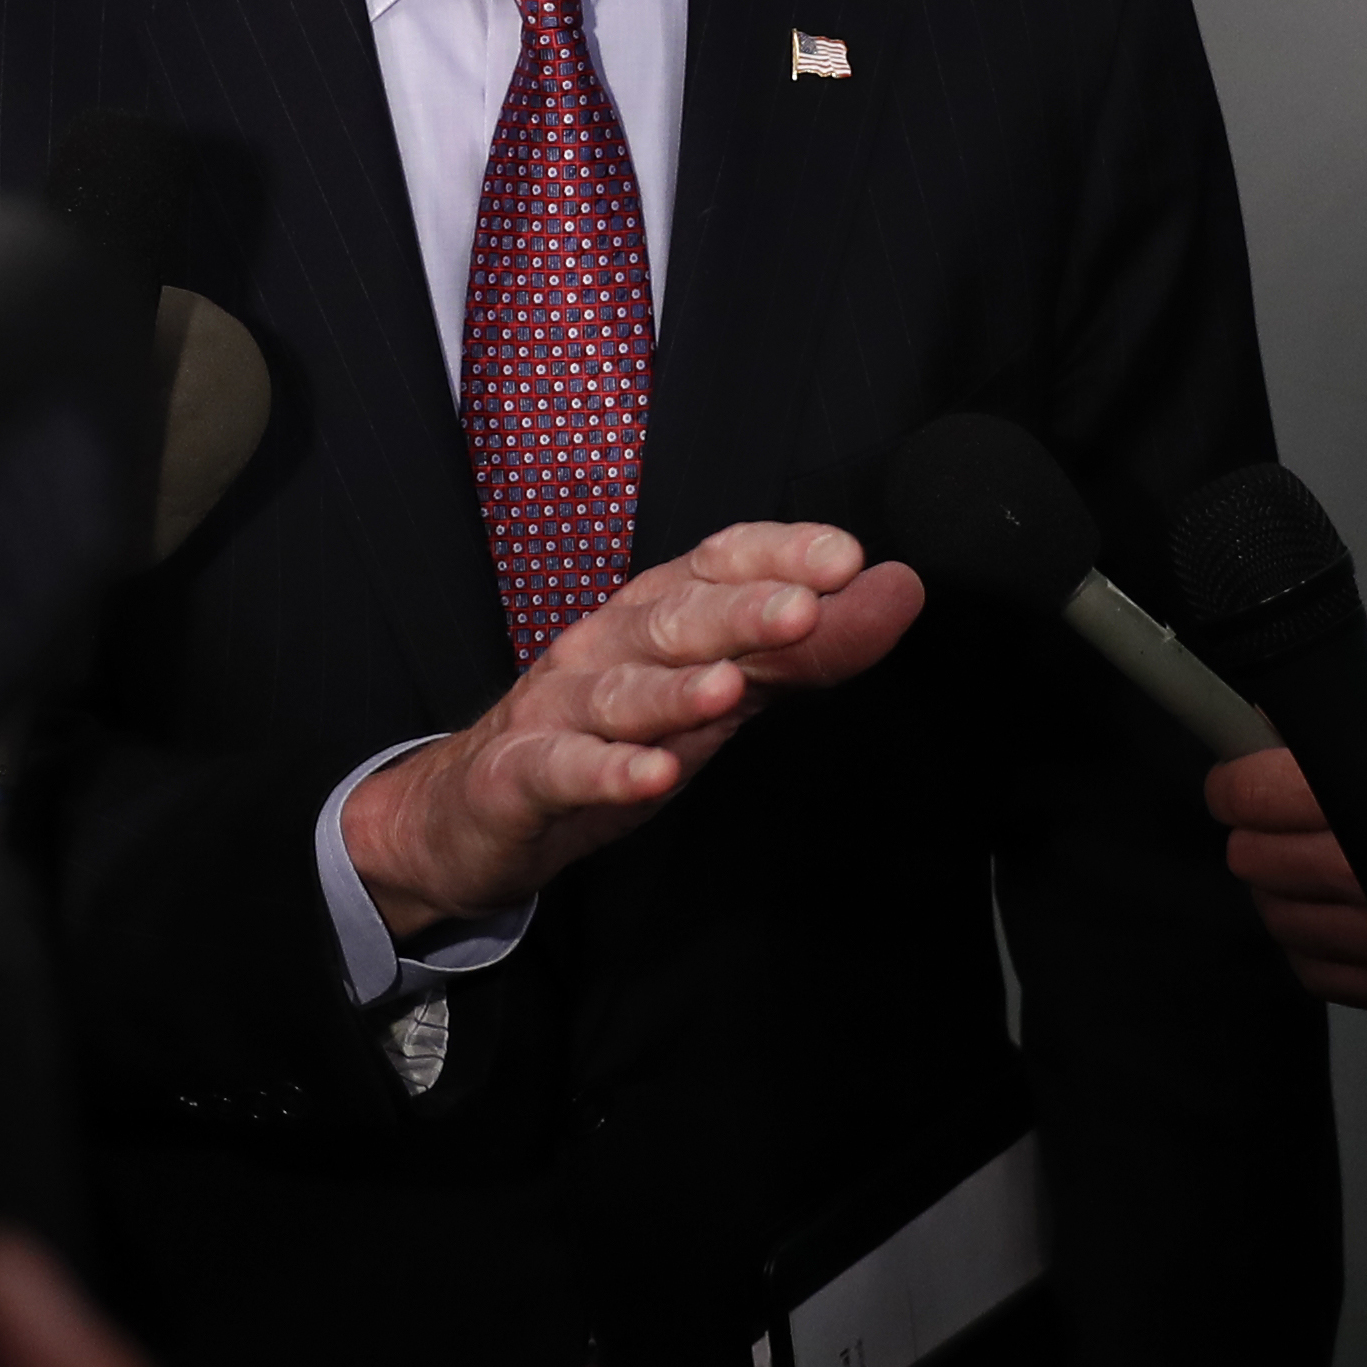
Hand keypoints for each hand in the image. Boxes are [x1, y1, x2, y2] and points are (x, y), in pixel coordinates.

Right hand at [343, 522, 922, 936]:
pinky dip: (608, 770)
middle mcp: (605, 647)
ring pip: (622, 691)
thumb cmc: (603, 739)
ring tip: (731, 688)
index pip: (715, 564)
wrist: (470, 812)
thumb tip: (896, 589)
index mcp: (652, 616)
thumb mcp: (715, 695)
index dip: (776, 554)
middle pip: (675, 619)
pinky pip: (565, 768)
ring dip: (677, 687)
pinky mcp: (520, 774)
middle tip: (807, 607)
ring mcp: (557, 709)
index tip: (845, 557)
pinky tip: (651, 775)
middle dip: (743, 611)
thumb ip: (806, 650)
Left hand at [1207, 688, 1366, 1002]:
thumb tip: (1273, 719)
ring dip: (1277, 889)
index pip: (1268, 791)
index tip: (1233, 779)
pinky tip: (1333, 912)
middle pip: (1260, 860)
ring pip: (1281, 918)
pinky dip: (1309, 944)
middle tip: (1270, 816)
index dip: (1234, 782)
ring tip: (1306, 861)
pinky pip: (1317, 972)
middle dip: (1252, 833)